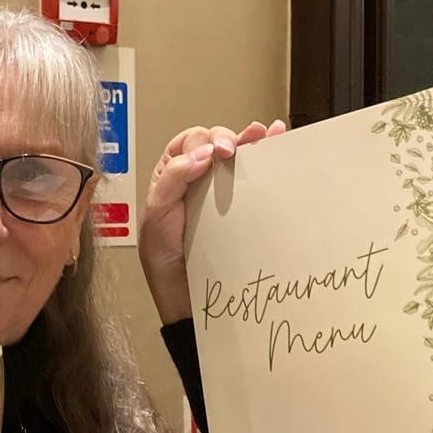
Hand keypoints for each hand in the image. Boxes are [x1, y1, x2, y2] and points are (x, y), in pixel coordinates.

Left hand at [139, 119, 285, 323]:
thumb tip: (202, 154)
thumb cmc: (165, 259)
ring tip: (263, 134)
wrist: (187, 297)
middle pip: (215, 142)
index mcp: (172, 175)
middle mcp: (197, 178)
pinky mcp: (241, 206)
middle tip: (232, 151)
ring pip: (237, 154)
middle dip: (226, 138)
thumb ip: (172, 179)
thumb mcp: (156, 214)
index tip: (213, 156)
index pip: (189, 142)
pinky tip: (276, 137)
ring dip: (251, 140)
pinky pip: (253, 174)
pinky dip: (266, 151)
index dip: (201, 141)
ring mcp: (221, 192)